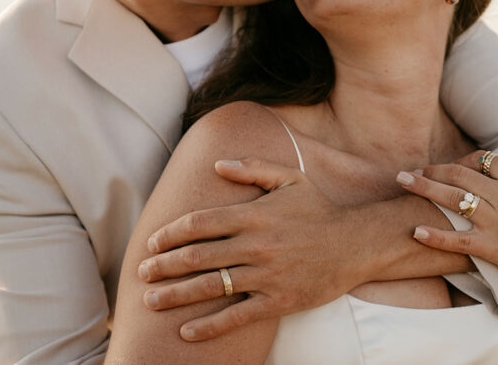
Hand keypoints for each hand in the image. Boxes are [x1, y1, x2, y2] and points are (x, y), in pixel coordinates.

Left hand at [138, 157, 359, 340]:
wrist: (356, 244)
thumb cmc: (319, 209)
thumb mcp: (289, 177)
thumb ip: (251, 167)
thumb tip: (217, 164)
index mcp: (253, 214)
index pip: (199, 223)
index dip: (170, 233)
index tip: (152, 243)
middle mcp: (255, 245)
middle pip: (197, 256)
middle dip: (163, 266)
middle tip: (142, 272)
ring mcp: (265, 275)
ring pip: (210, 287)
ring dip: (176, 295)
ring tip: (150, 301)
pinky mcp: (277, 301)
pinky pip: (236, 316)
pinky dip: (209, 326)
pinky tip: (186, 332)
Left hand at [397, 139, 497, 298]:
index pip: (483, 160)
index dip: (462, 160)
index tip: (447, 165)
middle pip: (460, 175)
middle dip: (431, 170)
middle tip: (408, 171)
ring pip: (454, 200)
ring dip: (424, 189)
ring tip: (402, 182)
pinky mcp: (493, 248)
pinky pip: (459, 240)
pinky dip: (436, 236)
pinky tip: (416, 231)